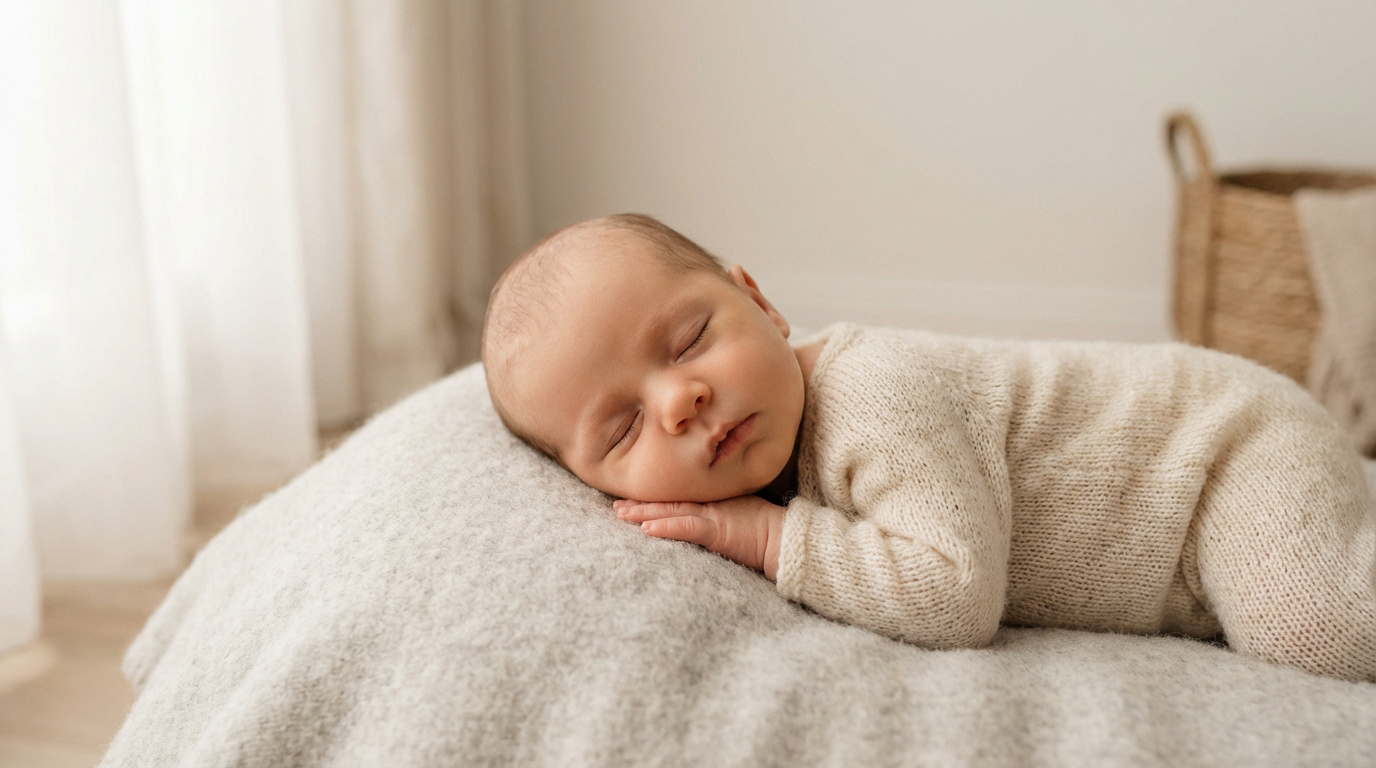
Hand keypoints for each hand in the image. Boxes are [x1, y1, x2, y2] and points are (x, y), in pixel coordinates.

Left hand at [614, 496, 784, 580]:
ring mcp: (711, 515)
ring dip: (644, 513)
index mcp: (711, 501)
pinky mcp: (716, 530)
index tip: (631, 499)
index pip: (676, 498)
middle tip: (616, 506)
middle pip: (668, 502)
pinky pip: (687, 527)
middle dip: (640, 504)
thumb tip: (705, 518)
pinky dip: (666, 527)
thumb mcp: (737, 514)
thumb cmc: (765, 528)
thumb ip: (719, 511)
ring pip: (671, 512)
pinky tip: (647, 529)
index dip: (653, 498)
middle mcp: (707, 505)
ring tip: (621, 514)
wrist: (785, 537)